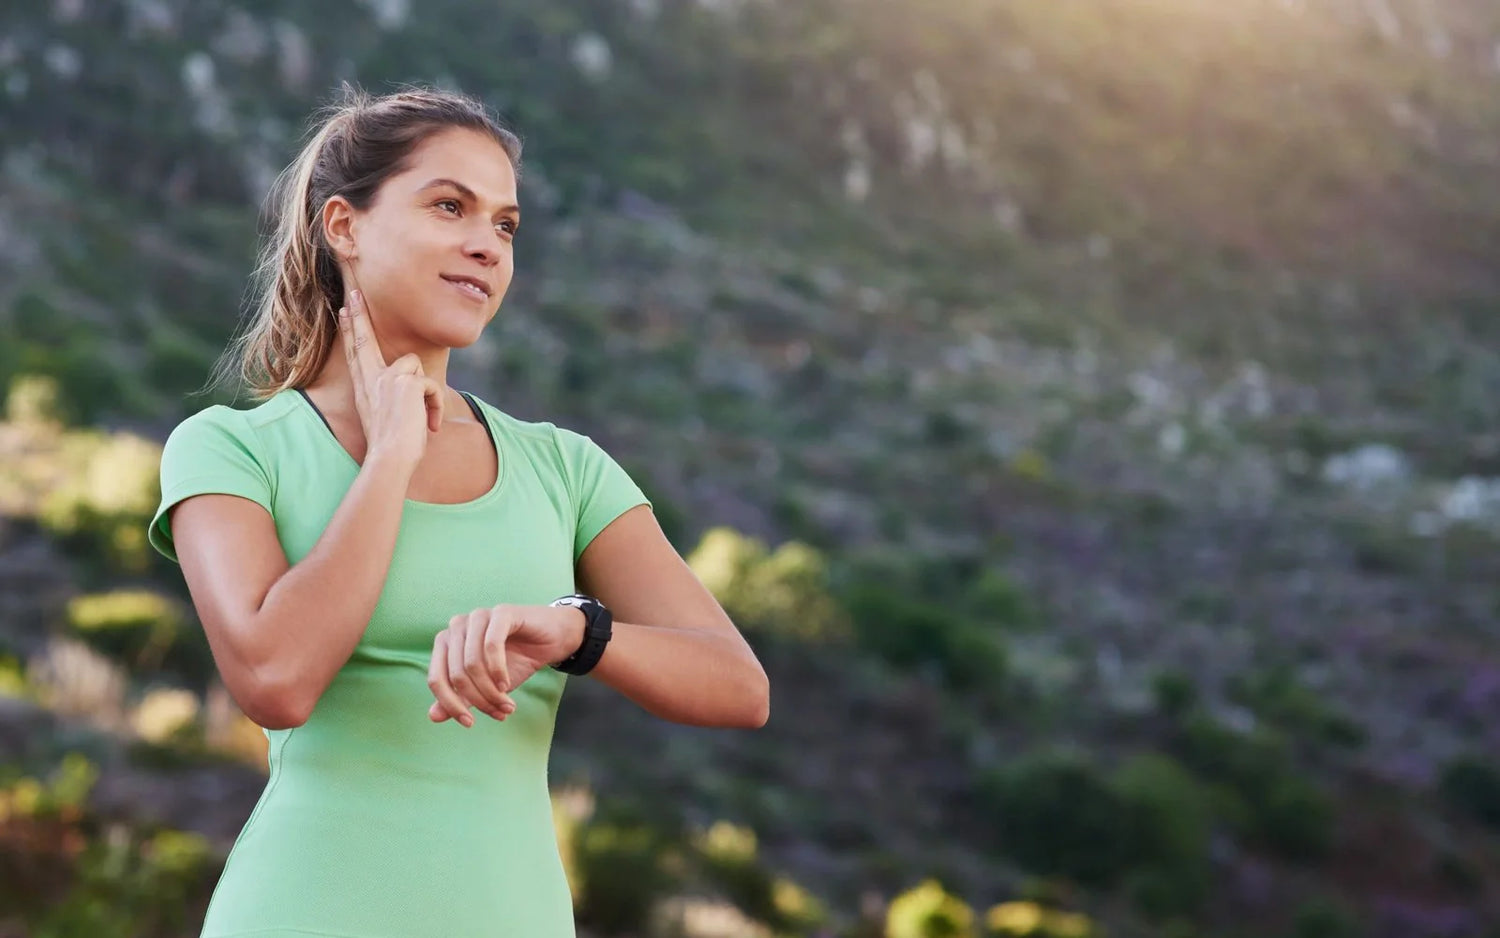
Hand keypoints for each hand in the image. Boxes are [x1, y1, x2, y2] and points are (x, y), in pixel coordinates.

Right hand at [338, 289, 443, 473]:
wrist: (390, 458)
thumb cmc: (392, 447)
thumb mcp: (386, 418)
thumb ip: (393, 396)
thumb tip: (411, 381)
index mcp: (365, 388)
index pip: (356, 353)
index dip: (351, 331)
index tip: (345, 310)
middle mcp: (371, 380)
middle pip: (364, 340)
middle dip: (360, 315)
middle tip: (354, 293)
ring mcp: (387, 378)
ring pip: (415, 367)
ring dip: (427, 394)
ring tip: (423, 419)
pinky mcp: (406, 381)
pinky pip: (431, 385)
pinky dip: (436, 405)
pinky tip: (429, 424)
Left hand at [426, 603, 585, 726]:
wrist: (552, 640)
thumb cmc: (516, 661)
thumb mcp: (485, 686)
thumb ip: (460, 698)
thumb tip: (433, 716)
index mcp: (446, 643)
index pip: (436, 679)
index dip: (450, 705)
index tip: (469, 723)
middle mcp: (457, 627)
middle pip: (456, 675)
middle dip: (479, 700)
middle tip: (500, 713)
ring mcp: (478, 617)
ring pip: (471, 664)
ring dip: (490, 690)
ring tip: (506, 703)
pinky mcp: (501, 612)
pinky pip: (491, 646)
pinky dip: (498, 670)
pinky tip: (506, 683)